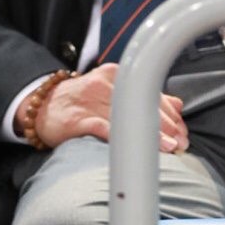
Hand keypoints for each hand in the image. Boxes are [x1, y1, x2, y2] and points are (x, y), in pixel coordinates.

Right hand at [33, 63, 188, 154]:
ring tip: (169, 148)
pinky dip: (123, 139)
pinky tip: (136, 149)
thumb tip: (177, 104)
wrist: (41, 107)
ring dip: (150, 135)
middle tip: (182, 143)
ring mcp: (90, 101)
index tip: (183, 133)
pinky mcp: (78, 120)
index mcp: (117, 75)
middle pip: (143, 105)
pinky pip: (104, 129)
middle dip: (167, 126)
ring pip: (128, 118)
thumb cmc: (81, 101)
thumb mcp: (112, 90)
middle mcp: (105, 84)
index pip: (151, 94)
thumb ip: (144, 95)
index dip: (171, 116)